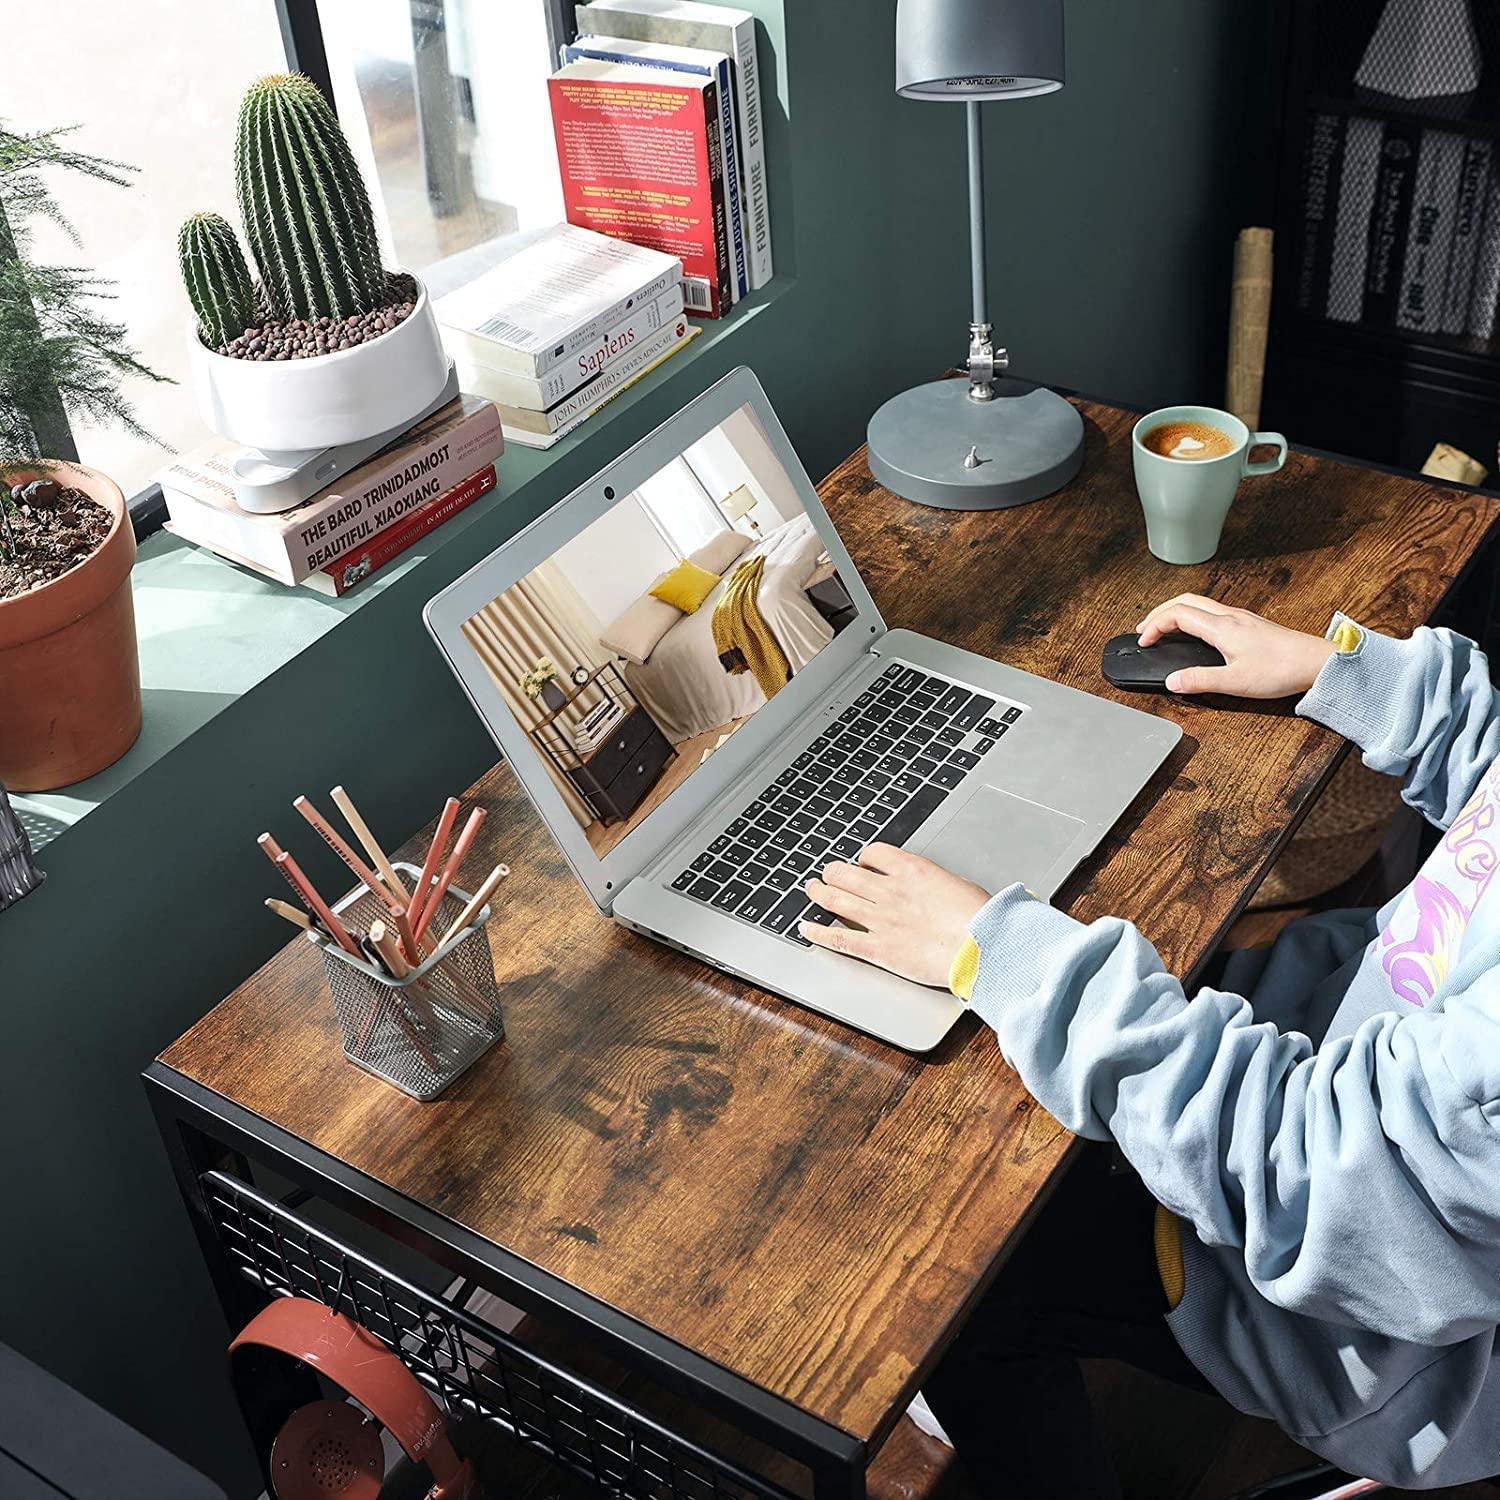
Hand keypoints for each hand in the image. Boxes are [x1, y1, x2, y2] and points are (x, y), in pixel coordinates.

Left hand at [799, 842, 989, 986]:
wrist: (983, 947)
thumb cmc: (980, 918)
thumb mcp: (958, 884)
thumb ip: (934, 882)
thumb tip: (930, 886)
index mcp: (912, 870)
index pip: (874, 853)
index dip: (863, 857)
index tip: (862, 862)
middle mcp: (891, 891)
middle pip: (847, 874)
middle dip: (833, 871)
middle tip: (826, 873)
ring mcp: (881, 920)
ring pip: (838, 900)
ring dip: (820, 893)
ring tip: (811, 889)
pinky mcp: (879, 948)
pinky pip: (839, 938)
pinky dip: (818, 932)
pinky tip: (807, 927)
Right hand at [1134, 594, 1334, 697]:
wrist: (1316, 662)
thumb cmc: (1281, 669)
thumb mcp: (1235, 682)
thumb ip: (1199, 681)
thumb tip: (1172, 681)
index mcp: (1221, 627)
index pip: (1176, 614)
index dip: (1154, 625)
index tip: (1144, 642)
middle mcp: (1229, 616)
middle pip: (1184, 601)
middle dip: (1159, 613)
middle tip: (1144, 629)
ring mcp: (1240, 617)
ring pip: (1198, 603)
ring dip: (1175, 612)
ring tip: (1163, 628)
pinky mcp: (1249, 623)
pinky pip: (1212, 611)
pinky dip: (1192, 616)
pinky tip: (1194, 631)